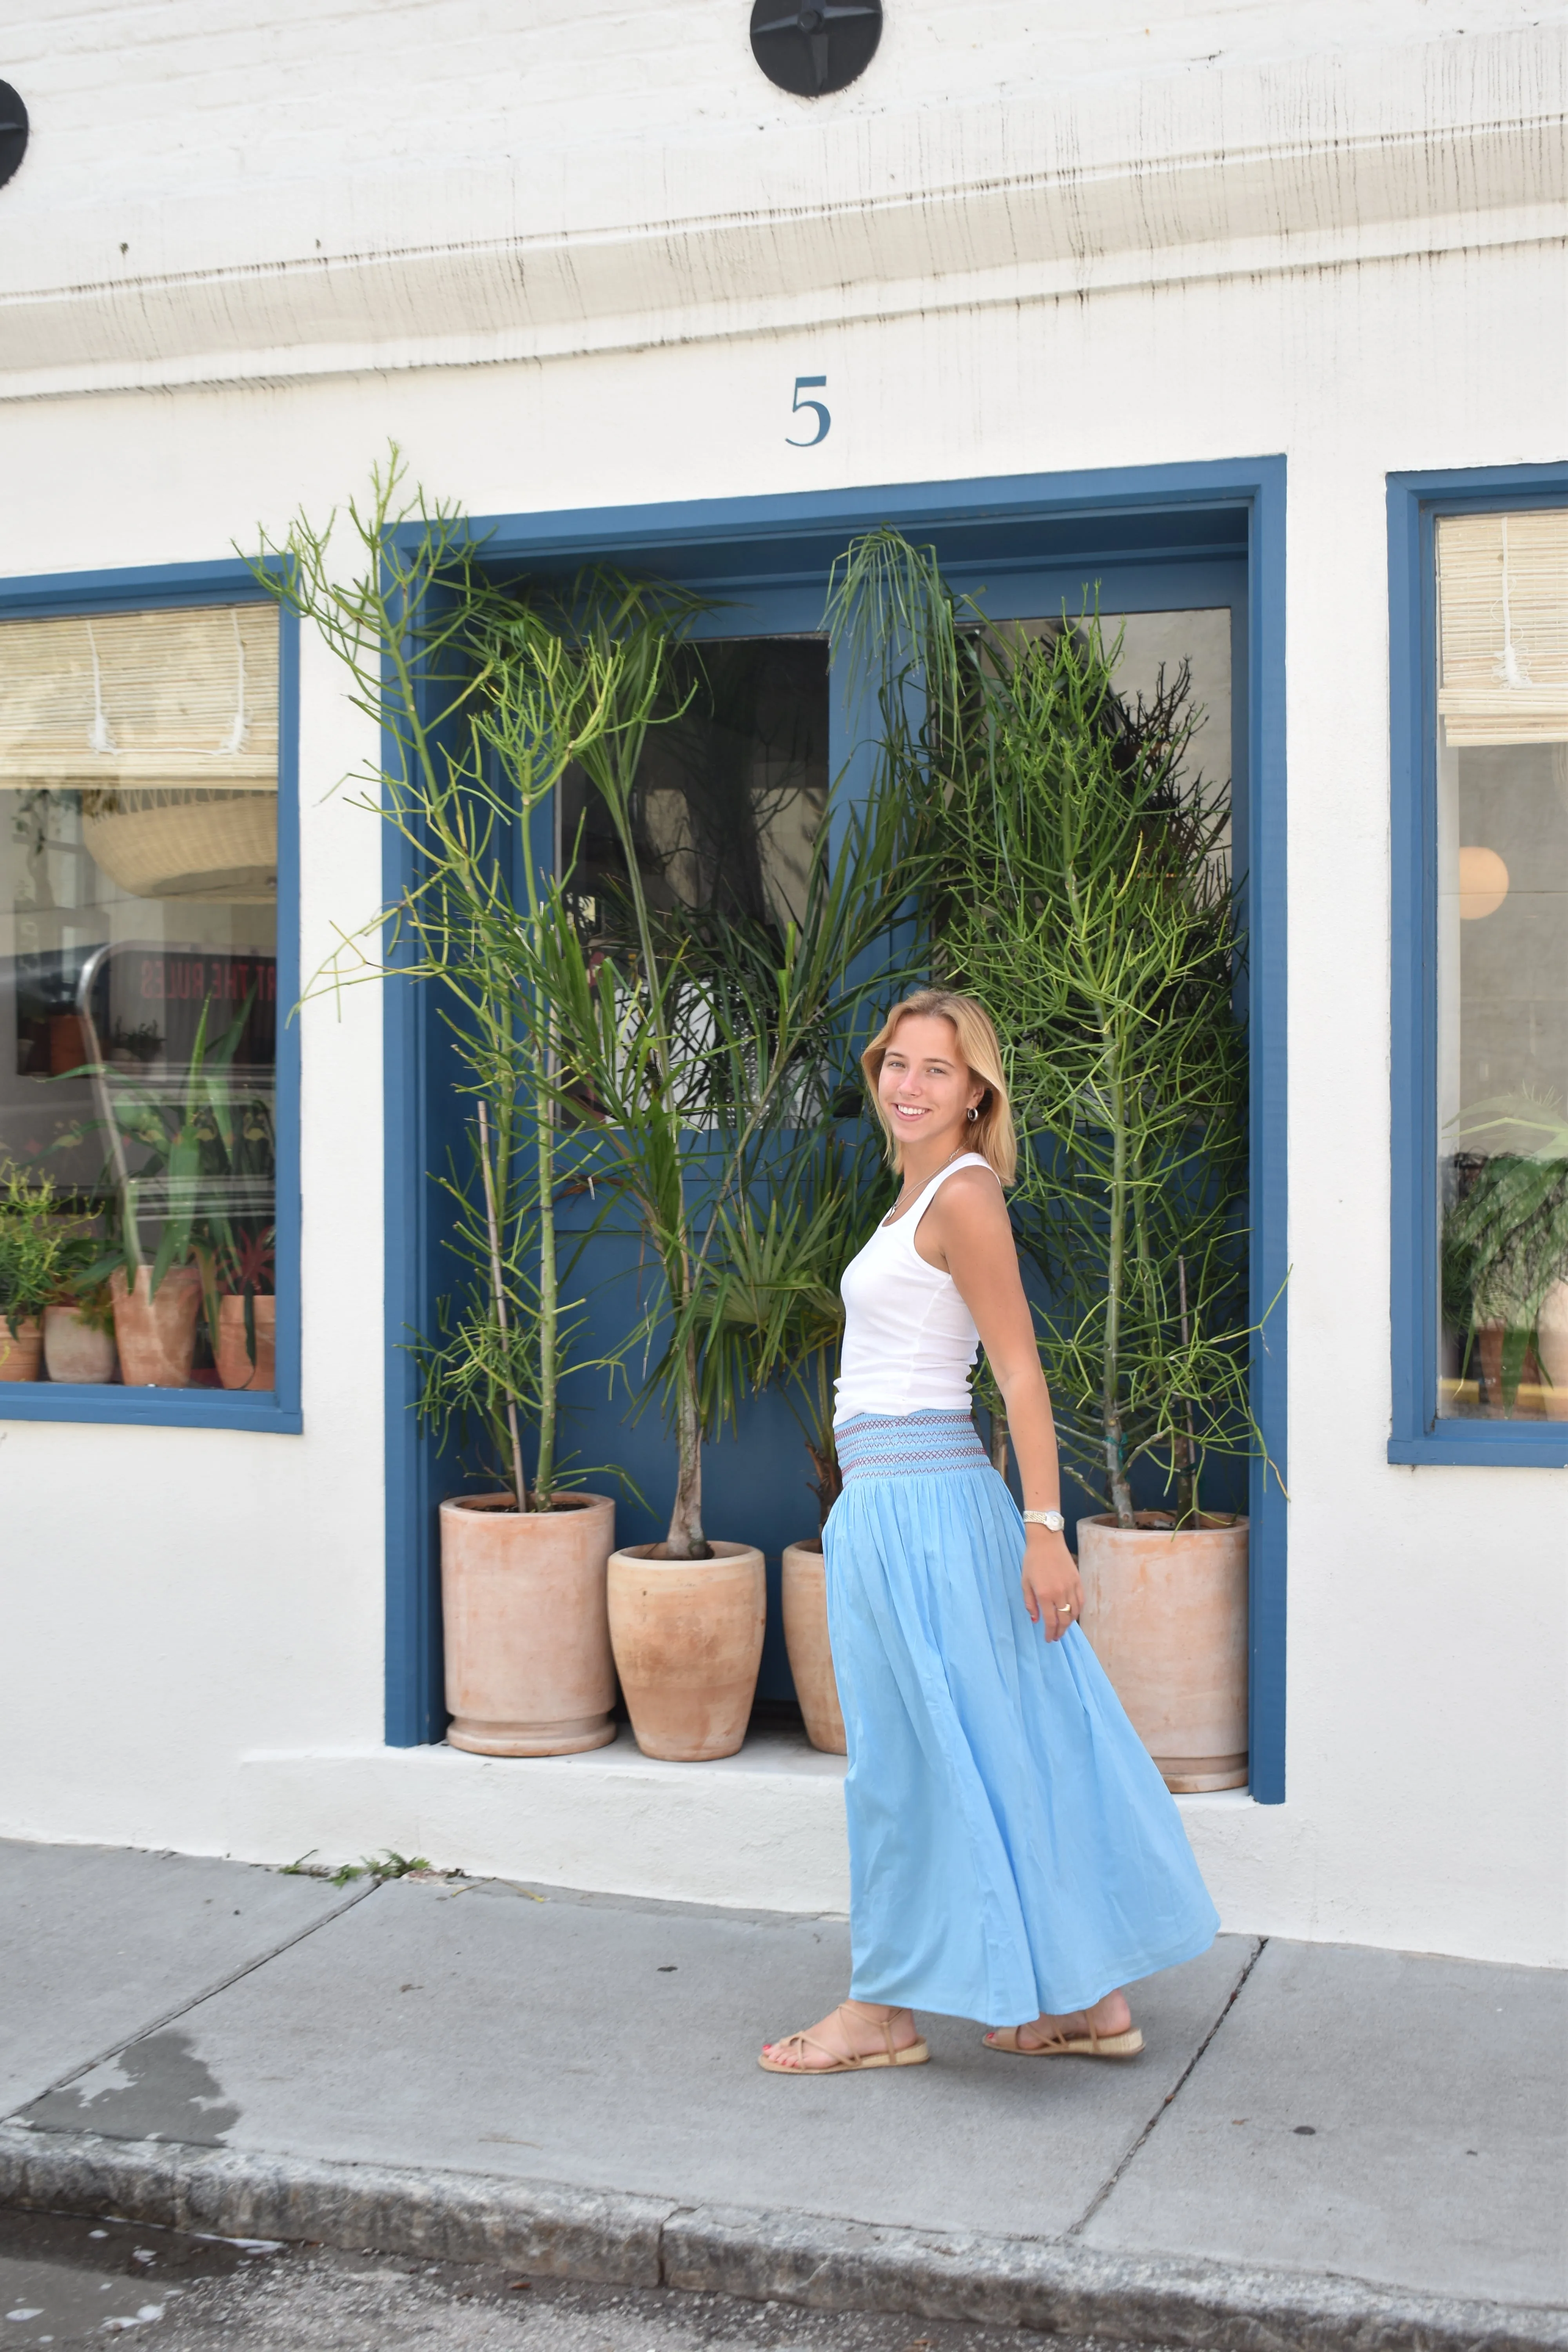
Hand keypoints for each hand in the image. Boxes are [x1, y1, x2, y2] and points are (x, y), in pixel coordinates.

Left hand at [1022, 1528, 1082, 1642]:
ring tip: (1063, 1628)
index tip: (1049, 1639)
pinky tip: (1072, 1614)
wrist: (1046, 1541)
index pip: (1051, 1621)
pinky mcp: (1078, 1581)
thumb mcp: (1025, 1583)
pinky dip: (1077, 1611)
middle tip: (1056, 1637)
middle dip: (1060, 1631)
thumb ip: (1030, 1603)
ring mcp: (1071, 1587)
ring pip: (1074, 1612)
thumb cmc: (1032, 1561)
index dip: (1050, 1633)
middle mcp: (1060, 1593)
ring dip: (1069, 1623)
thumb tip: (1035, 1620)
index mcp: (1044, 1594)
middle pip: (1064, 1620)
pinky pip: (1081, 1601)